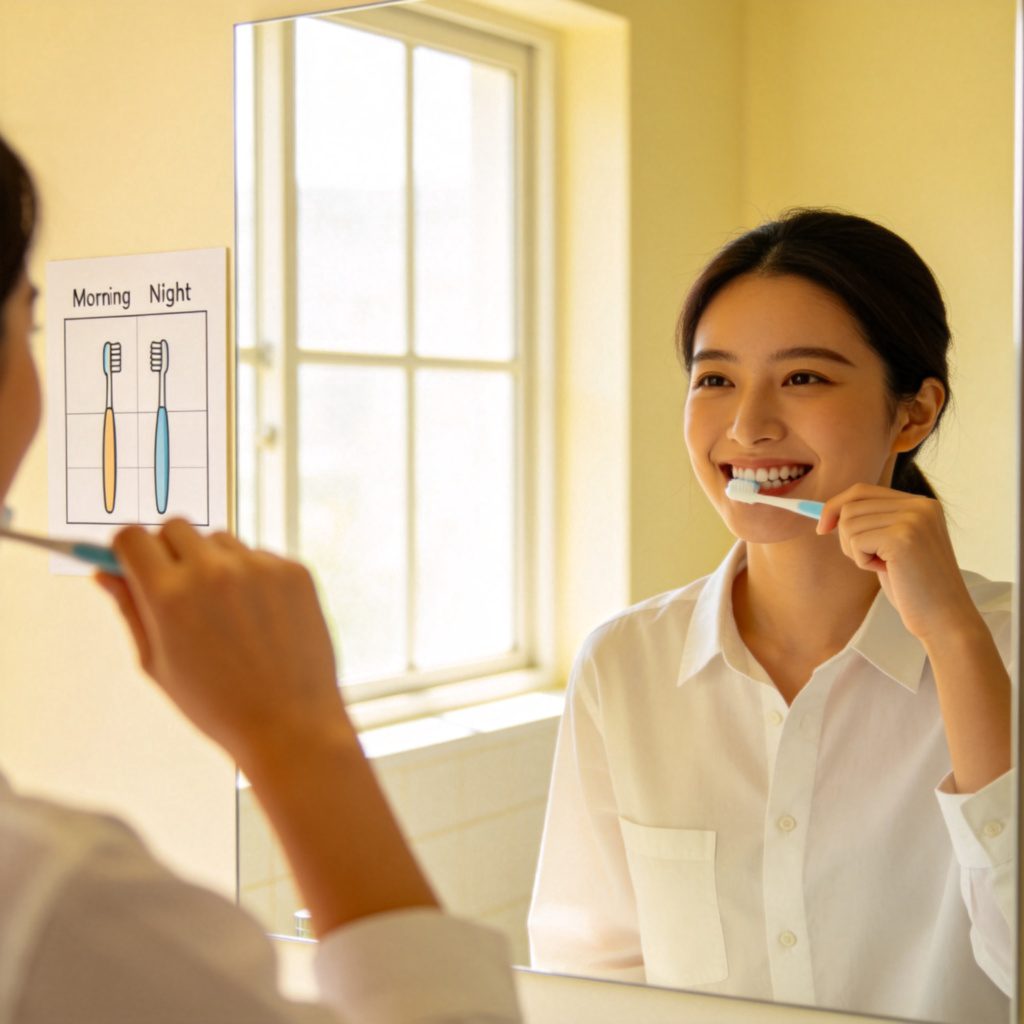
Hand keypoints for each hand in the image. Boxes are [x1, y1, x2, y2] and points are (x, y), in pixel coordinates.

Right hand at [96, 519, 346, 768]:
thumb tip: (107, 574)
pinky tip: (259, 618)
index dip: (128, 550)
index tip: (134, 562)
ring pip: (221, 540)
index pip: (132, 537)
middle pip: (175, 527)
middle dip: (169, 550)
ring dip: (214, 562)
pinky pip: (260, 555)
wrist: (291, 724)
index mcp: (170, 595)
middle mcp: (214, 571)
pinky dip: (254, 575)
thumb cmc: (221, 705)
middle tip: (179, 588)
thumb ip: (130, 610)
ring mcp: (259, 567)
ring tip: (226, 614)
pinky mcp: (294, 570)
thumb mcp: (158, 664)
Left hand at [817, 483, 977, 642]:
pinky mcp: (903, 537)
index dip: (836, 506)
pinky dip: (862, 561)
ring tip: (883, 566)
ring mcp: (913, 519)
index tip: (822, 528)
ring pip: (849, 523)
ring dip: (856, 551)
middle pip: (851, 505)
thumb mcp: (893, 546)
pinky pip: (855, 541)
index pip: (862, 490)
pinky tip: (887, 572)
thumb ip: (872, 523)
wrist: (944, 618)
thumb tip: (828, 513)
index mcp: (921, 504)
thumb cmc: (915, 587)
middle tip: (867, 559)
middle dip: (846, 537)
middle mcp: (920, 505)